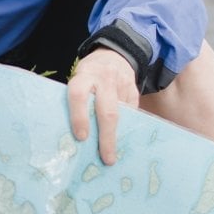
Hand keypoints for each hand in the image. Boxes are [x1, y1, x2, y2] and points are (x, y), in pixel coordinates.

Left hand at [67, 48, 138, 164]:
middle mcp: (104, 79)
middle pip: (107, 111)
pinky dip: (126, 128)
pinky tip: (122, 141)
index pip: (78, 95)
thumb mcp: (79, 79)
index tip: (81, 137)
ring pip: (122, 114)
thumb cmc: (89, 74)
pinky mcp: (134, 90)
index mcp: (84, 76)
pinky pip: (132, 113)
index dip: (79, 117)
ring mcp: (122, 84)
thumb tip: (78, 135)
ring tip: (113, 156)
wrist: (113, 54)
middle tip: (107, 158)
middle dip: (106, 137)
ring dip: (117, 137)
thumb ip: (79, 99)